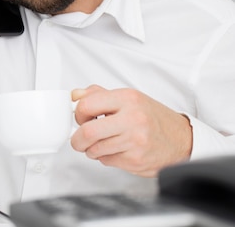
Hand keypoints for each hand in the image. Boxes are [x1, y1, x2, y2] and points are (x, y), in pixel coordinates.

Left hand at [70, 85, 191, 176]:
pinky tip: (116, 150)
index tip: (81, 119)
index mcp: (128, 99)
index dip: (78, 114)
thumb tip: (74, 96)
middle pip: (88, 132)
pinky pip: (106, 161)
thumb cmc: (153, 118)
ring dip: (91, 150)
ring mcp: (135, 141)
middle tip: (78, 139)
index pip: (87, 105)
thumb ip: (99, 95)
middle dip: (77, 139)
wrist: (183, 139)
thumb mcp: (129, 98)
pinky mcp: (136, 160)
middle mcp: (133, 119)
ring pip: (95, 150)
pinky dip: (105, 157)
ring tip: (101, 144)